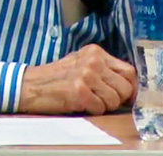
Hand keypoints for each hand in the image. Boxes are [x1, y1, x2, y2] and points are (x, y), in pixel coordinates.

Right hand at [19, 45, 136, 114]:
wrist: (30, 86)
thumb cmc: (57, 77)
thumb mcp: (82, 62)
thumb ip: (104, 68)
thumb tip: (128, 82)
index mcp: (96, 52)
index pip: (129, 70)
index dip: (131, 85)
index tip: (129, 95)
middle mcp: (94, 61)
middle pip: (125, 86)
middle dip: (120, 98)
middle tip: (108, 101)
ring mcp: (87, 76)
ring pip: (115, 99)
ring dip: (106, 106)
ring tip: (93, 101)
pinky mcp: (79, 91)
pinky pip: (100, 108)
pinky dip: (95, 110)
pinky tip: (84, 105)